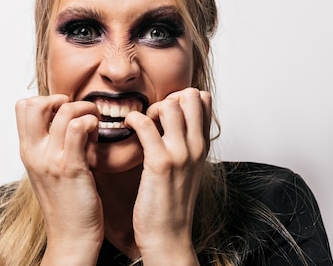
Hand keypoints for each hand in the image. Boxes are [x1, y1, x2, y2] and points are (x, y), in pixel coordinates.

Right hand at [15, 95, 102, 264]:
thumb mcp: (47, 169)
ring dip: (85, 110)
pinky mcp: (72, 167)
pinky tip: (97, 136)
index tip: (64, 112)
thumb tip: (61, 119)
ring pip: (63, 111)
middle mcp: (34, 152)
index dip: (45, 101)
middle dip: (61, 99)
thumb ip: (48, 144)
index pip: (22, 106)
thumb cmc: (65, 202)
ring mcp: (51, 159)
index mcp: (27, 151)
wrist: (71, 236)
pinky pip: (78, 128)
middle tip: (78, 113)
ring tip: (94, 125)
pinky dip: (91, 123)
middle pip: (34, 103)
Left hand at [125, 88, 211, 265]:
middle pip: (190, 96)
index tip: (165, 111)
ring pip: (171, 105)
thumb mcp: (188, 167)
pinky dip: (133, 120)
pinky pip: (145, 124)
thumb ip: (186, 142)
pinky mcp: (160, 163)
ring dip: (150, 108)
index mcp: (203, 145)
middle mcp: (196, 146)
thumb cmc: (172, 202)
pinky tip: (128, 127)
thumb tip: (174, 119)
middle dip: (168, 97)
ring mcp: (181, 154)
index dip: (181, 97)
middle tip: (153, 116)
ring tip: (140, 123)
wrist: (168, 235)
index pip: (204, 100)